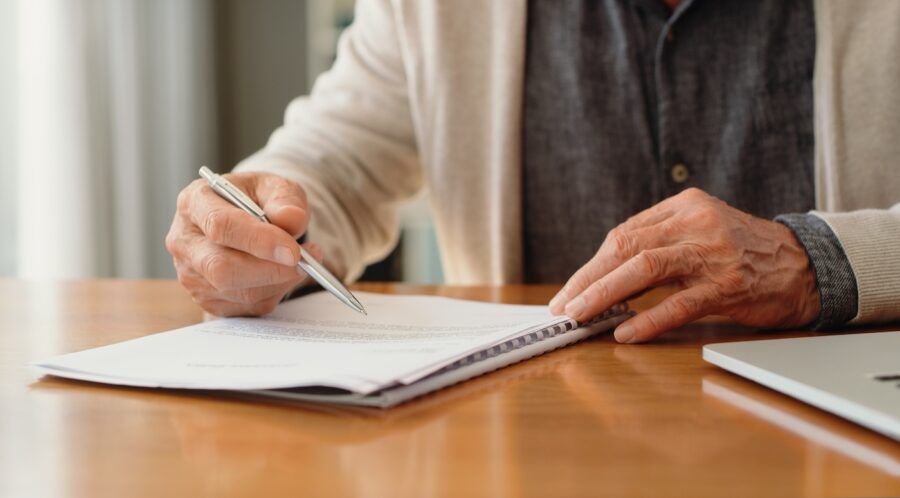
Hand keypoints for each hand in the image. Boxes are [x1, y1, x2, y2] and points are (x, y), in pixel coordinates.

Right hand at [166, 172, 320, 315]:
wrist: (250, 220)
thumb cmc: (258, 200)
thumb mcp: (275, 186)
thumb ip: (284, 198)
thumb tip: (291, 218)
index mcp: (194, 203)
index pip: (219, 225)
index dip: (258, 240)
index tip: (292, 250)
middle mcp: (184, 241)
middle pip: (221, 267)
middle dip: (269, 269)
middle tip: (304, 262)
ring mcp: (191, 274)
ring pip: (236, 291)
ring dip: (277, 281)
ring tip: (302, 262)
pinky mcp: (207, 299)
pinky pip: (246, 306)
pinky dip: (274, 293)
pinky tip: (285, 274)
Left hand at [548, 188, 820, 342]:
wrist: (807, 265)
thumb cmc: (744, 252)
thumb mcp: (702, 229)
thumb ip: (660, 240)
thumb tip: (604, 273)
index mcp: (684, 206)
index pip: (624, 234)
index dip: (592, 265)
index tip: (570, 290)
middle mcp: (696, 223)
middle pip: (626, 247)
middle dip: (587, 279)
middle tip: (563, 306)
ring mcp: (712, 254)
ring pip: (644, 269)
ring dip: (604, 294)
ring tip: (580, 315)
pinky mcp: (728, 286)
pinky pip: (678, 304)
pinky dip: (647, 319)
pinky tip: (625, 332)